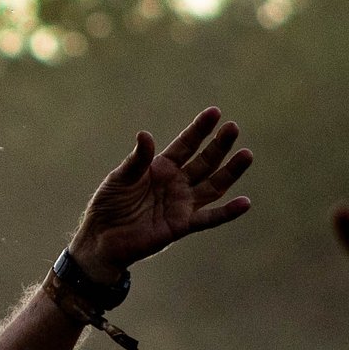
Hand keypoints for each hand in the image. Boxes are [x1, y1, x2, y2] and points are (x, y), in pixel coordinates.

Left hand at [69, 107, 253, 275]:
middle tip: (233, 128)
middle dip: (219, 145)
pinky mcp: (182, 225)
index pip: (186, 144)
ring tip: (246, 155)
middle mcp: (176, 183)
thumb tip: (145, 134)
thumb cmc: (109, 204)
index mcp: (161, 167)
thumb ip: (137, 160)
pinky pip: (209, 218)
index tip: (215, 112)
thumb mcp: (120, 178)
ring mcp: (182, 204)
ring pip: (213, 186)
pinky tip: (245, 203)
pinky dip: (227, 212)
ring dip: (230, 172)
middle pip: (204, 162)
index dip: (200, 129)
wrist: (102, 238)